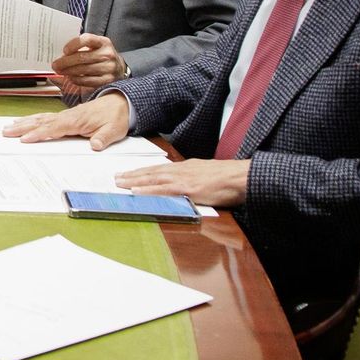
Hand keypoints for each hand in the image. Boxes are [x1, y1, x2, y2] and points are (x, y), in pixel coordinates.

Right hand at [2, 92, 129, 150]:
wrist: (121, 103)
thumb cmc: (116, 117)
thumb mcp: (114, 130)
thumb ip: (103, 138)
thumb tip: (95, 145)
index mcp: (77, 120)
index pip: (54, 128)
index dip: (39, 134)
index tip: (25, 139)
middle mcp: (68, 116)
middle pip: (41, 122)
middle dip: (23, 127)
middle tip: (6, 132)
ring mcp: (65, 115)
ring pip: (40, 118)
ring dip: (24, 123)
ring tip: (8, 127)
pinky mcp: (65, 116)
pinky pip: (45, 117)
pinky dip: (32, 119)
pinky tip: (24, 122)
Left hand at [51, 33, 127, 88]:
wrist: (118, 68)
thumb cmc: (100, 55)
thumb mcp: (94, 47)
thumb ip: (79, 47)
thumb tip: (58, 55)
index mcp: (103, 42)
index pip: (87, 39)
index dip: (73, 44)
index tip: (64, 50)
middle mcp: (107, 54)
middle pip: (82, 57)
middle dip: (65, 62)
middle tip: (55, 65)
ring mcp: (109, 68)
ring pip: (83, 70)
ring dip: (68, 71)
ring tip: (60, 71)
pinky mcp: (107, 80)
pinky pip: (87, 81)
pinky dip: (76, 80)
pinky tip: (70, 78)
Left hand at [116, 158, 249, 206]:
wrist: (243, 177)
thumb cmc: (229, 178)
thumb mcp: (207, 175)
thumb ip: (193, 179)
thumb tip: (183, 186)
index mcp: (186, 168)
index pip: (160, 169)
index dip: (143, 172)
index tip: (129, 174)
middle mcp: (182, 171)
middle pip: (152, 172)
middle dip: (133, 175)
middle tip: (116, 178)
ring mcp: (184, 180)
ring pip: (154, 179)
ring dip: (135, 181)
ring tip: (119, 183)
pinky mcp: (189, 190)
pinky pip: (164, 190)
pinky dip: (148, 190)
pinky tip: (136, 191)